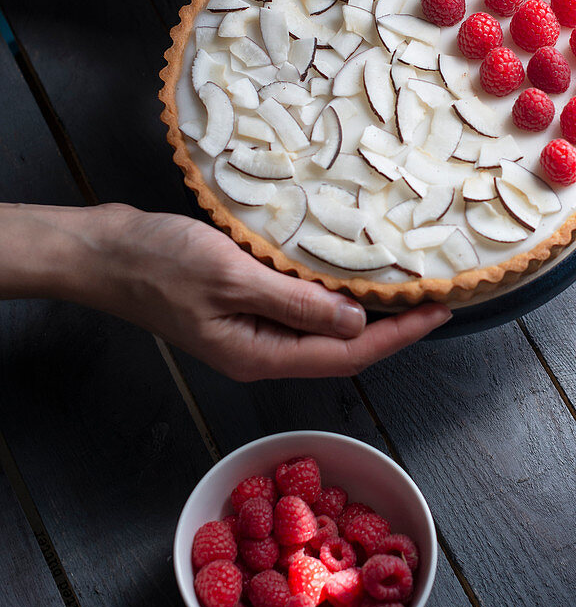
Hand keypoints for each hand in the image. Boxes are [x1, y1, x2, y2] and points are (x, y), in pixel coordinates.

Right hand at [75, 204, 450, 380]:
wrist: (104, 252)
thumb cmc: (159, 264)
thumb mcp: (233, 279)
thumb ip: (297, 304)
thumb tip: (358, 323)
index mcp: (260, 354)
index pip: (347, 354)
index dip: (398, 335)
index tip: (439, 311)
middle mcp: (261, 351)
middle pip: (341, 348)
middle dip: (390, 326)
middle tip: (432, 294)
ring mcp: (250, 330)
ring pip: (322, 328)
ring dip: (362, 308)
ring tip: (402, 282)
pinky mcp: (241, 306)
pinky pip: (299, 306)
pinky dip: (329, 292)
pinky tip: (345, 269)